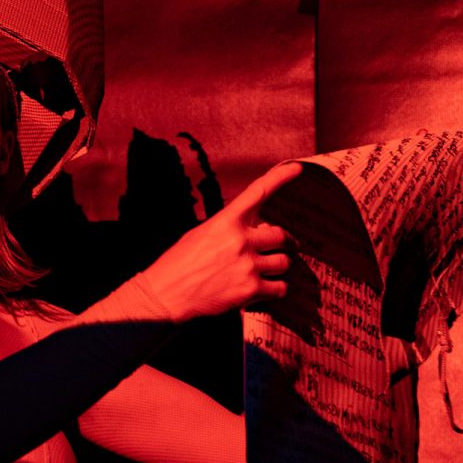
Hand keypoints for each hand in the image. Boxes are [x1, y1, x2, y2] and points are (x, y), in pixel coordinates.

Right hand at [137, 162, 300, 320]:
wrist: (165, 294)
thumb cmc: (179, 263)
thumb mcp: (202, 234)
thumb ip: (230, 229)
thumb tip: (257, 232)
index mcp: (226, 221)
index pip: (258, 192)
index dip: (280, 178)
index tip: (297, 168)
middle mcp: (240, 240)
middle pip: (281, 235)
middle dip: (286, 242)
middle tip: (287, 246)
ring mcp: (247, 265)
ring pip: (284, 262)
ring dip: (278, 266)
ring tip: (267, 271)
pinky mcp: (250, 290)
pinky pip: (280, 288)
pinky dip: (275, 289)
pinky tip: (264, 289)